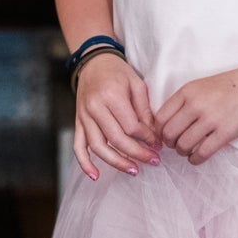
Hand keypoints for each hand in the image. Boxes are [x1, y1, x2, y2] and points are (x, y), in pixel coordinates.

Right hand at [75, 56, 161, 181]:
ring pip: (97, 146)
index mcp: (112, 95)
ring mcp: (84, 116)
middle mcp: (95, 107)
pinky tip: (96, 175)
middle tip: (154, 161)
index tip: (159, 144)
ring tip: (134, 170)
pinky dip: (85, 163)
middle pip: (116, 139)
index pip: (131, 126)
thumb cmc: (118, 72)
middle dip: (137, 153)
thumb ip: (144, 110)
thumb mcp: (137, 84)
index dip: (146, 138)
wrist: (94, 62)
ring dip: (116, 162)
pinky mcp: (78, 122)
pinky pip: (78, 146)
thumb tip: (153, 136)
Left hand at [157, 65, 237, 164]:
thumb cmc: (230, 86)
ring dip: (182, 152)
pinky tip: (196, 158)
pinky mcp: (225, 133)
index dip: (159, 131)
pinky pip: (201, 153)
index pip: (160, 117)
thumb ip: (183, 101)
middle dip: (169, 143)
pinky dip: (195, 159)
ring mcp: (210, 119)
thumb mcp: (200, 86)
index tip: (164, 135)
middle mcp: (195, 105)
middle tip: (176, 144)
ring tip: (188, 150)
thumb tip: (165, 124)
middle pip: (168, 133)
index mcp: (187, 91)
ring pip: (183, 146)